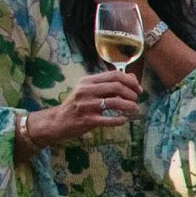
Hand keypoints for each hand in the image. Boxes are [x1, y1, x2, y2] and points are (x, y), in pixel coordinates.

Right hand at [28, 70, 143, 143]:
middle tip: (136, 100)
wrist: (57, 121)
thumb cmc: (77, 104)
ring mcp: (86, 105)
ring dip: (129, 106)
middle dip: (131, 93)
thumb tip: (132, 77)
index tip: (138, 89)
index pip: (114, 75)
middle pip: (116, 87)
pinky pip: (109, 119)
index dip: (130, 81)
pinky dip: (119, 120)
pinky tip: (123, 120)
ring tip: (135, 109)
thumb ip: (109, 84)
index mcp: (88, 81)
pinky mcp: (87, 120)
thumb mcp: (90, 90)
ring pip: (115, 102)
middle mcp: (86, 91)